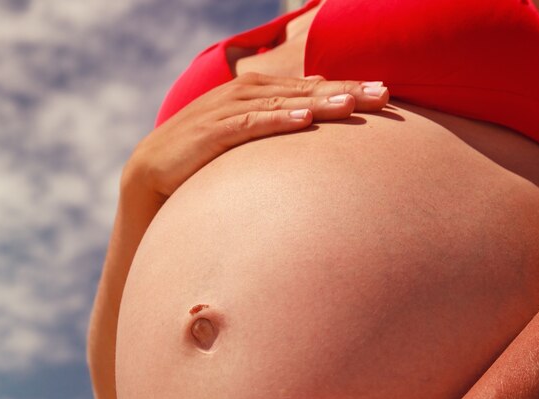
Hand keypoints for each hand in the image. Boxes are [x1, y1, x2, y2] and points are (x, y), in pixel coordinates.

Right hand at [130, 73, 389, 197]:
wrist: (151, 171)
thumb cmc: (203, 156)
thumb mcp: (246, 132)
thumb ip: (278, 115)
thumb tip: (314, 103)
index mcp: (257, 92)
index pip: (312, 87)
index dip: (349, 87)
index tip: (387, 95)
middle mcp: (246, 94)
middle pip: (305, 90)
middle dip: (347, 90)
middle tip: (386, 94)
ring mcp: (228, 111)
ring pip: (284, 103)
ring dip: (320, 102)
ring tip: (354, 104)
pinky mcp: (213, 132)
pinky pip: (252, 124)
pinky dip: (279, 120)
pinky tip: (305, 121)